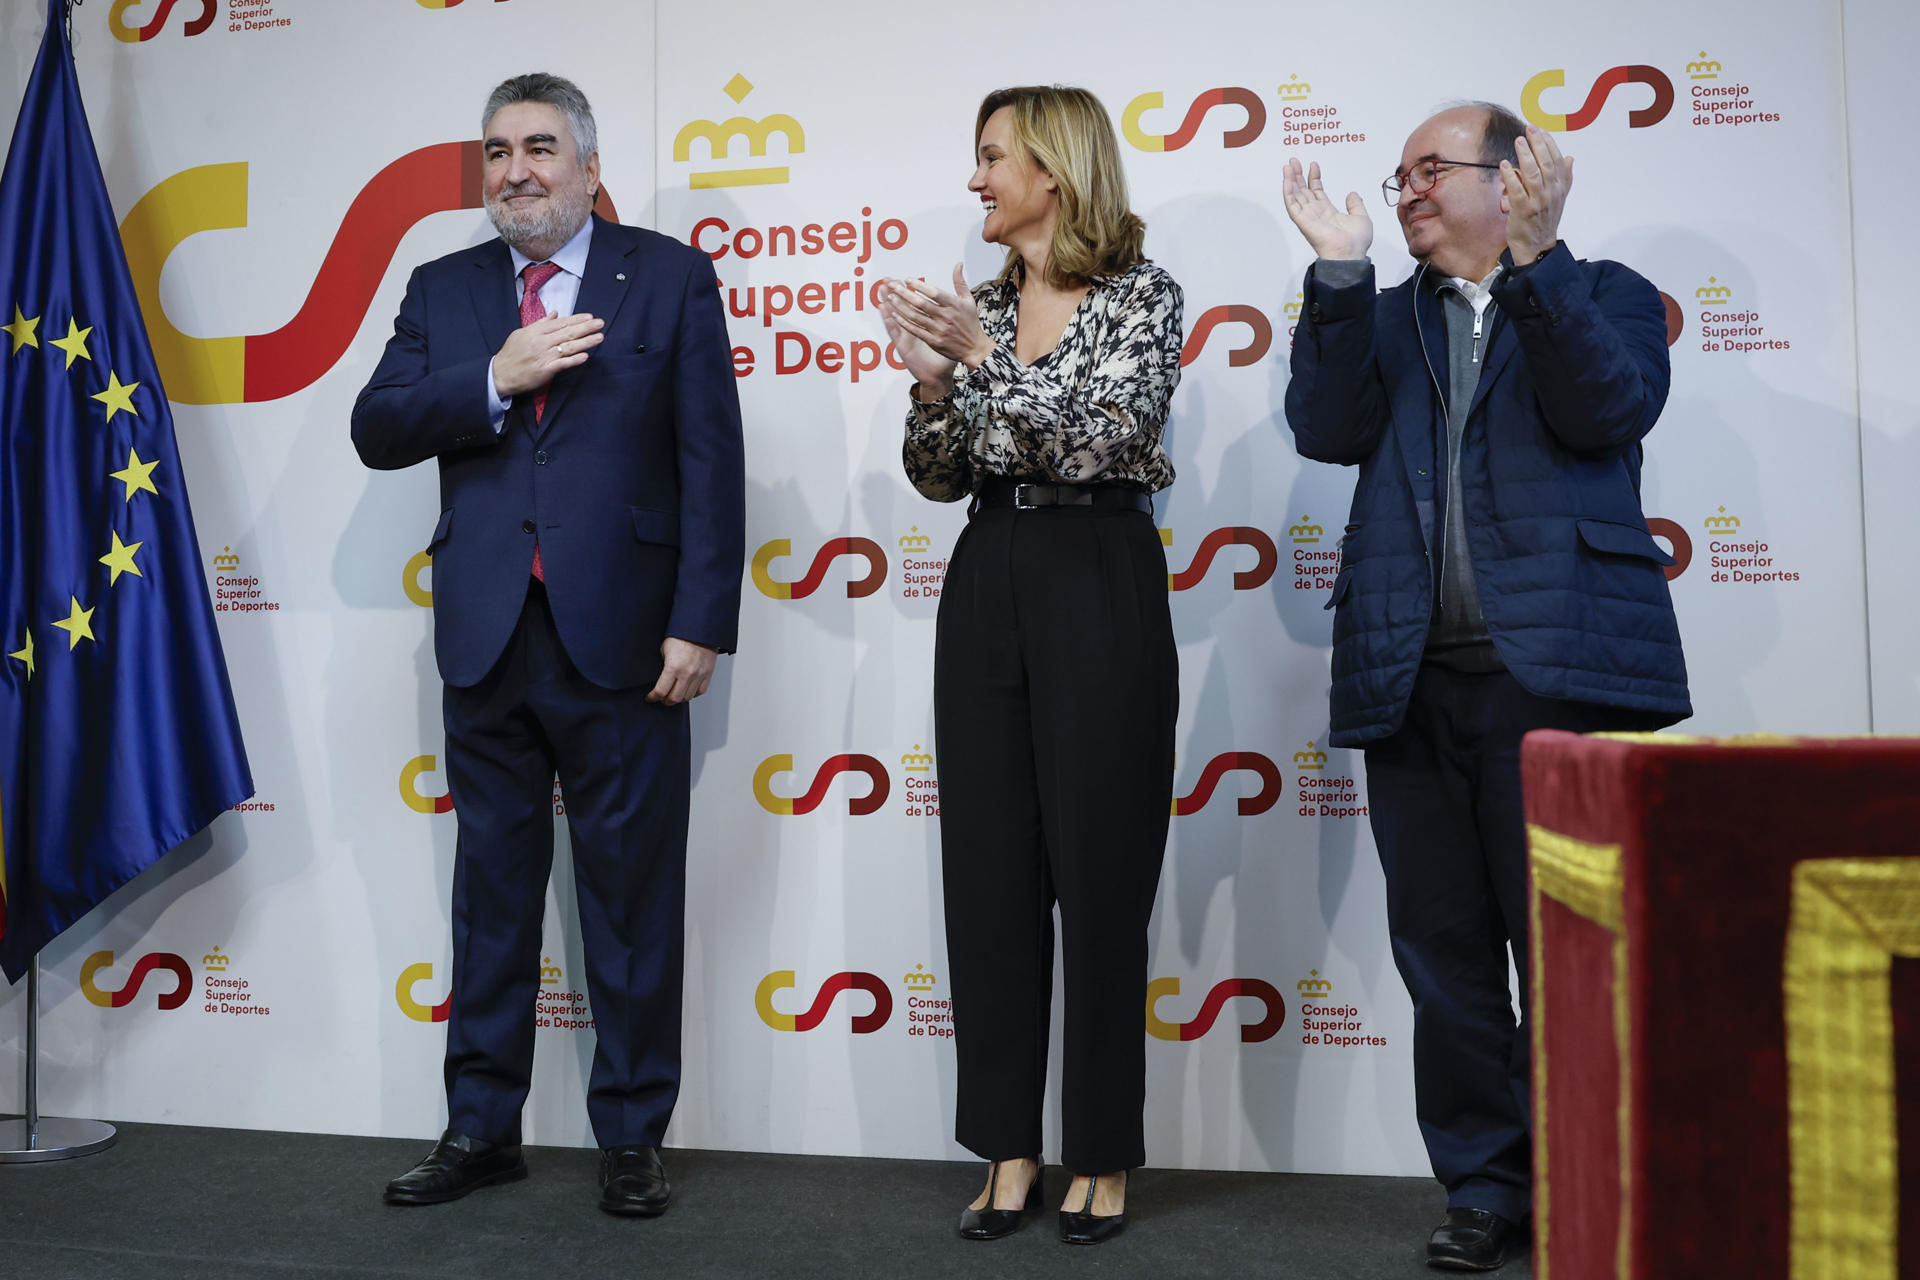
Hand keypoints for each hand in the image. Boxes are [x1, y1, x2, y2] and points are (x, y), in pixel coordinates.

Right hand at [494, 312, 604, 398]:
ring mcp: (543, 356)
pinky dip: (574, 360)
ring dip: (585, 342)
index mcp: (536, 332)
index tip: (589, 317)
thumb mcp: (521, 333)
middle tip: (600, 323)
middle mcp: (541, 342)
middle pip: (567, 333)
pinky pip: (562, 364)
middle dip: (586, 327)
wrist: (499, 374)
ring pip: (568, 347)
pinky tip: (585, 356)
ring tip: (599, 337)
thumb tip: (555, 314)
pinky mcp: (544, 371)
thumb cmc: (511, 354)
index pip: (560, 323)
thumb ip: (540, 324)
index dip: (576, 319)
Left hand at [648, 637, 716, 705]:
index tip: (650, 697)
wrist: (699, 628)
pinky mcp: (708, 674)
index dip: (653, 697)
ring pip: (687, 697)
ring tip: (674, 694)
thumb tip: (659, 680)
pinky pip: (700, 691)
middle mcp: (687, 673)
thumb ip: (663, 667)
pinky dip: (692, 694)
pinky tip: (687, 690)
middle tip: (661, 698)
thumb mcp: (664, 650)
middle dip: (665, 701)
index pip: (661, 691)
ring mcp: (699, 675)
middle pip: (674, 698)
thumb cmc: (681, 635)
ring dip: (679, 698)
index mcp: (673, 667)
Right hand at [875, 278, 958, 398]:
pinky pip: (894, 332)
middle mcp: (912, 331)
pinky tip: (884, 310)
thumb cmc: (945, 358)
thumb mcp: (951, 337)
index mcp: (924, 326)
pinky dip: (889, 320)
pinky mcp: (902, 347)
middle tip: (888, 279)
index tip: (905, 279)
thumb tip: (959, 309)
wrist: (939, 377)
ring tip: (882, 290)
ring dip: (888, 303)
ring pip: (895, 317)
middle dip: (895, 293)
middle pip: (902, 308)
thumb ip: (953, 322)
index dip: (909, 292)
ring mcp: (906, 338)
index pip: (915, 306)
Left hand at [880, 264, 994, 373]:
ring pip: (915, 317)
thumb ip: (960, 282)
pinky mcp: (934, 341)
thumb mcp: (968, 300)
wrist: (974, 348)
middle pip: (921, 304)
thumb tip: (958, 264)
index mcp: (954, 305)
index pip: (934, 292)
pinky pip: (915, 330)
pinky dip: (904, 322)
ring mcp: (939, 330)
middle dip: (904, 293)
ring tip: (890, 297)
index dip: (919, 285)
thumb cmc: (970, 322)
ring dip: (901, 307)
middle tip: (892, 286)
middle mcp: (946, 317)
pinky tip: (894, 315)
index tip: (907, 280)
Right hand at [1282, 158, 1371, 259]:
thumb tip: (1352, 194)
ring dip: (1290, 180)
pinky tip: (1286, 180)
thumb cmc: (1356, 242)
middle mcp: (1316, 214)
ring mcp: (1308, 217)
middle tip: (1294, 161)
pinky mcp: (1303, 222)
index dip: (1314, 177)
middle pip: (1303, 191)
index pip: (1317, 191)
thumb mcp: (1361, 217)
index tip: (1314, 165)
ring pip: (1295, 196)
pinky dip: (1288, 192)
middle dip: (1298, 175)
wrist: (1350, 253)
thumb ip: (1356, 204)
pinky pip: (1292, 205)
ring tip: (1288, 166)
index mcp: (1328, 212)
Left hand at [1501, 124, 1572, 264]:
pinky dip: (1511, 176)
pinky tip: (1504, 165)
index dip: (1549, 143)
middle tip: (1529, 129)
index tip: (1540, 130)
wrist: (1537, 246)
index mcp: (1559, 187)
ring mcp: (1538, 202)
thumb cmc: (1545, 220)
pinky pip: (1517, 190)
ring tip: (1519, 141)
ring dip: (1525, 156)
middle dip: (1538, 144)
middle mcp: (1551, 193)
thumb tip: (1569, 158)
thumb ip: (1564, 177)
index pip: (1556, 160)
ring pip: (1533, 174)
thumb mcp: (1559, 198)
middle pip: (1546, 163)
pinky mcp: (1523, 211)